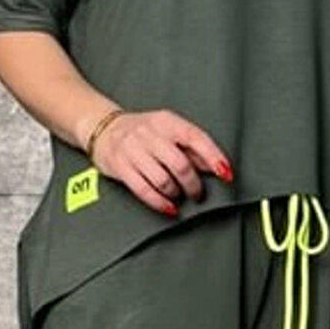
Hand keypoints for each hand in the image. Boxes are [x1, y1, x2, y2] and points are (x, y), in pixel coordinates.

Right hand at [88, 107, 233, 217]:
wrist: (103, 128)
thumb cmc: (142, 132)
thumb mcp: (168, 130)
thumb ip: (191, 147)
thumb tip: (215, 166)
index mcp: (166, 122)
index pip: (195, 138)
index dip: (213, 157)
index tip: (226, 173)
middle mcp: (149, 134)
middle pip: (180, 164)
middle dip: (193, 184)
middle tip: (197, 193)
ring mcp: (133, 150)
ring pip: (162, 179)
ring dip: (176, 193)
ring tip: (178, 195)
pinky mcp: (120, 167)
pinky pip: (144, 189)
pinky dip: (160, 202)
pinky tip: (169, 207)